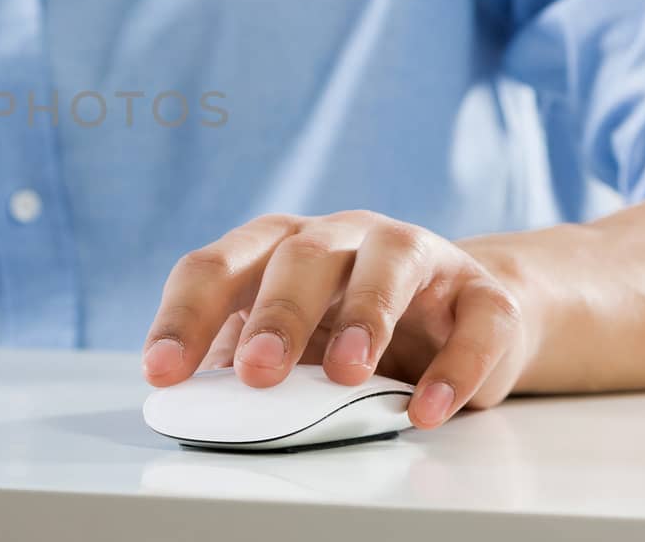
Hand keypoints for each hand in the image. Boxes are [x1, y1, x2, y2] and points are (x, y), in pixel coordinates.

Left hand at [141, 210, 532, 428]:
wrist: (463, 316)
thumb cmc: (350, 326)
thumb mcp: (291, 343)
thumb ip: (243, 361)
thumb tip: (192, 404)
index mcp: (277, 246)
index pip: (216, 268)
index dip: (184, 316)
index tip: (164, 372)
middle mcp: (342, 235)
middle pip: (300, 256)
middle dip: (276, 314)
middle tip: (256, 372)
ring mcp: (415, 254)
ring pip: (388, 264)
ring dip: (365, 316)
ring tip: (346, 373)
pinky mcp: (480, 291)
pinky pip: (475, 320)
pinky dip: (454, 366)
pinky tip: (428, 408)